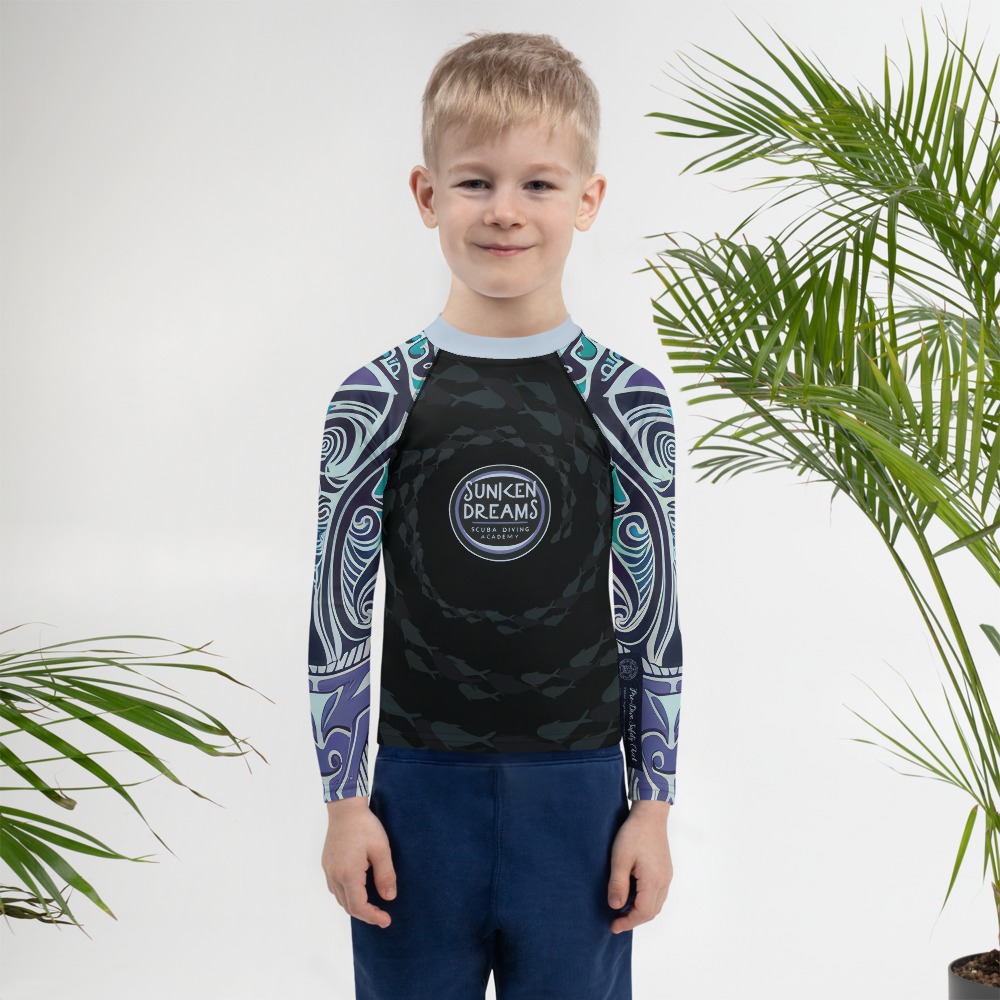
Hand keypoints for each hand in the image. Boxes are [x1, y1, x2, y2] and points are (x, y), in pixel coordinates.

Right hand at [322, 796, 397, 927]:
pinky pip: (335, 888)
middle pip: (348, 906)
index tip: (386, 920)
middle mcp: (335, 875)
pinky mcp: (327, 864)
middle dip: (366, 914)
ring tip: (373, 905)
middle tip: (383, 915)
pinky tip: (359, 890)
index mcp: (348, 873)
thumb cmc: (365, 826)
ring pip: (340, 898)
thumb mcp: (381, 849)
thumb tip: (389, 898)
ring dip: (356, 906)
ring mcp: (328, 870)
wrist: (345, 808)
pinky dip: (347, 895)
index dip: (373, 917)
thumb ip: (385, 875)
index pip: (358, 906)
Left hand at [607, 801, 672, 933]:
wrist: (650, 815)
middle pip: (651, 911)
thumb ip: (618, 884)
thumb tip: (615, 907)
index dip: (628, 922)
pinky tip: (633, 896)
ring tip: (622, 910)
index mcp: (654, 880)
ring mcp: (666, 876)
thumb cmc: (634, 833)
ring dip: (640, 912)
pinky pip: (658, 894)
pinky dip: (646, 902)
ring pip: (656, 904)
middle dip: (634, 920)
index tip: (613, 926)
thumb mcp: (620, 858)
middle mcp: (664, 882)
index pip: (643, 912)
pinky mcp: (665, 871)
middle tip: (616, 921)